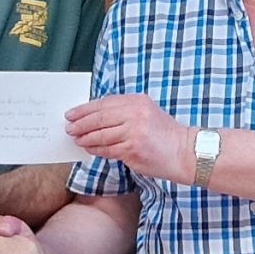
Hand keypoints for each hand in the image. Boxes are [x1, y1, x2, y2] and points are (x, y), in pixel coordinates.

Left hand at [66, 93, 192, 184]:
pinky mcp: (132, 149)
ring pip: (100, 134)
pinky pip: (107, 149)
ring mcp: (133, 131)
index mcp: (137, 101)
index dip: (84, 109)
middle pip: (99, 117)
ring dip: (85, 138)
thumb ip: (123, 114)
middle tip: (69, 128)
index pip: (104, 103)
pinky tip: (89, 149)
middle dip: (80, 124)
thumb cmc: (164, 136)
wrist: (185, 152)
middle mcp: (135, 113)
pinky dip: (95, 150)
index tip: (71, 114)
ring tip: (76, 139)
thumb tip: (94, 119)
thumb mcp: (145, 114)